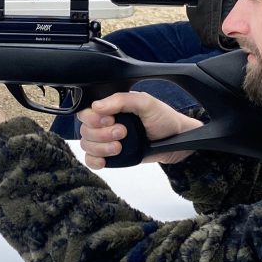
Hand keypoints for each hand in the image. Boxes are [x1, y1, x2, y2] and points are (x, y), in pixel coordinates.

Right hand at [77, 92, 201, 169]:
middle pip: (85, 130)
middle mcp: (106, 122)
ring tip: (119, 147)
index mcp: (111, 107)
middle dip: (102, 134)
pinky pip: (91, 160)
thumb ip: (121, 100)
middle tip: (122, 133)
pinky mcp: (111, 156)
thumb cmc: (163, 119)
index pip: (87, 112)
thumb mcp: (145, 103)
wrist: (176, 141)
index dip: (94, 119)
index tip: (110, 120)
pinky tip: (105, 160)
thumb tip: (97, 106)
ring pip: (87, 145)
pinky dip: (94, 161)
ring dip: (101, 148)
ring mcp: (107, 140)